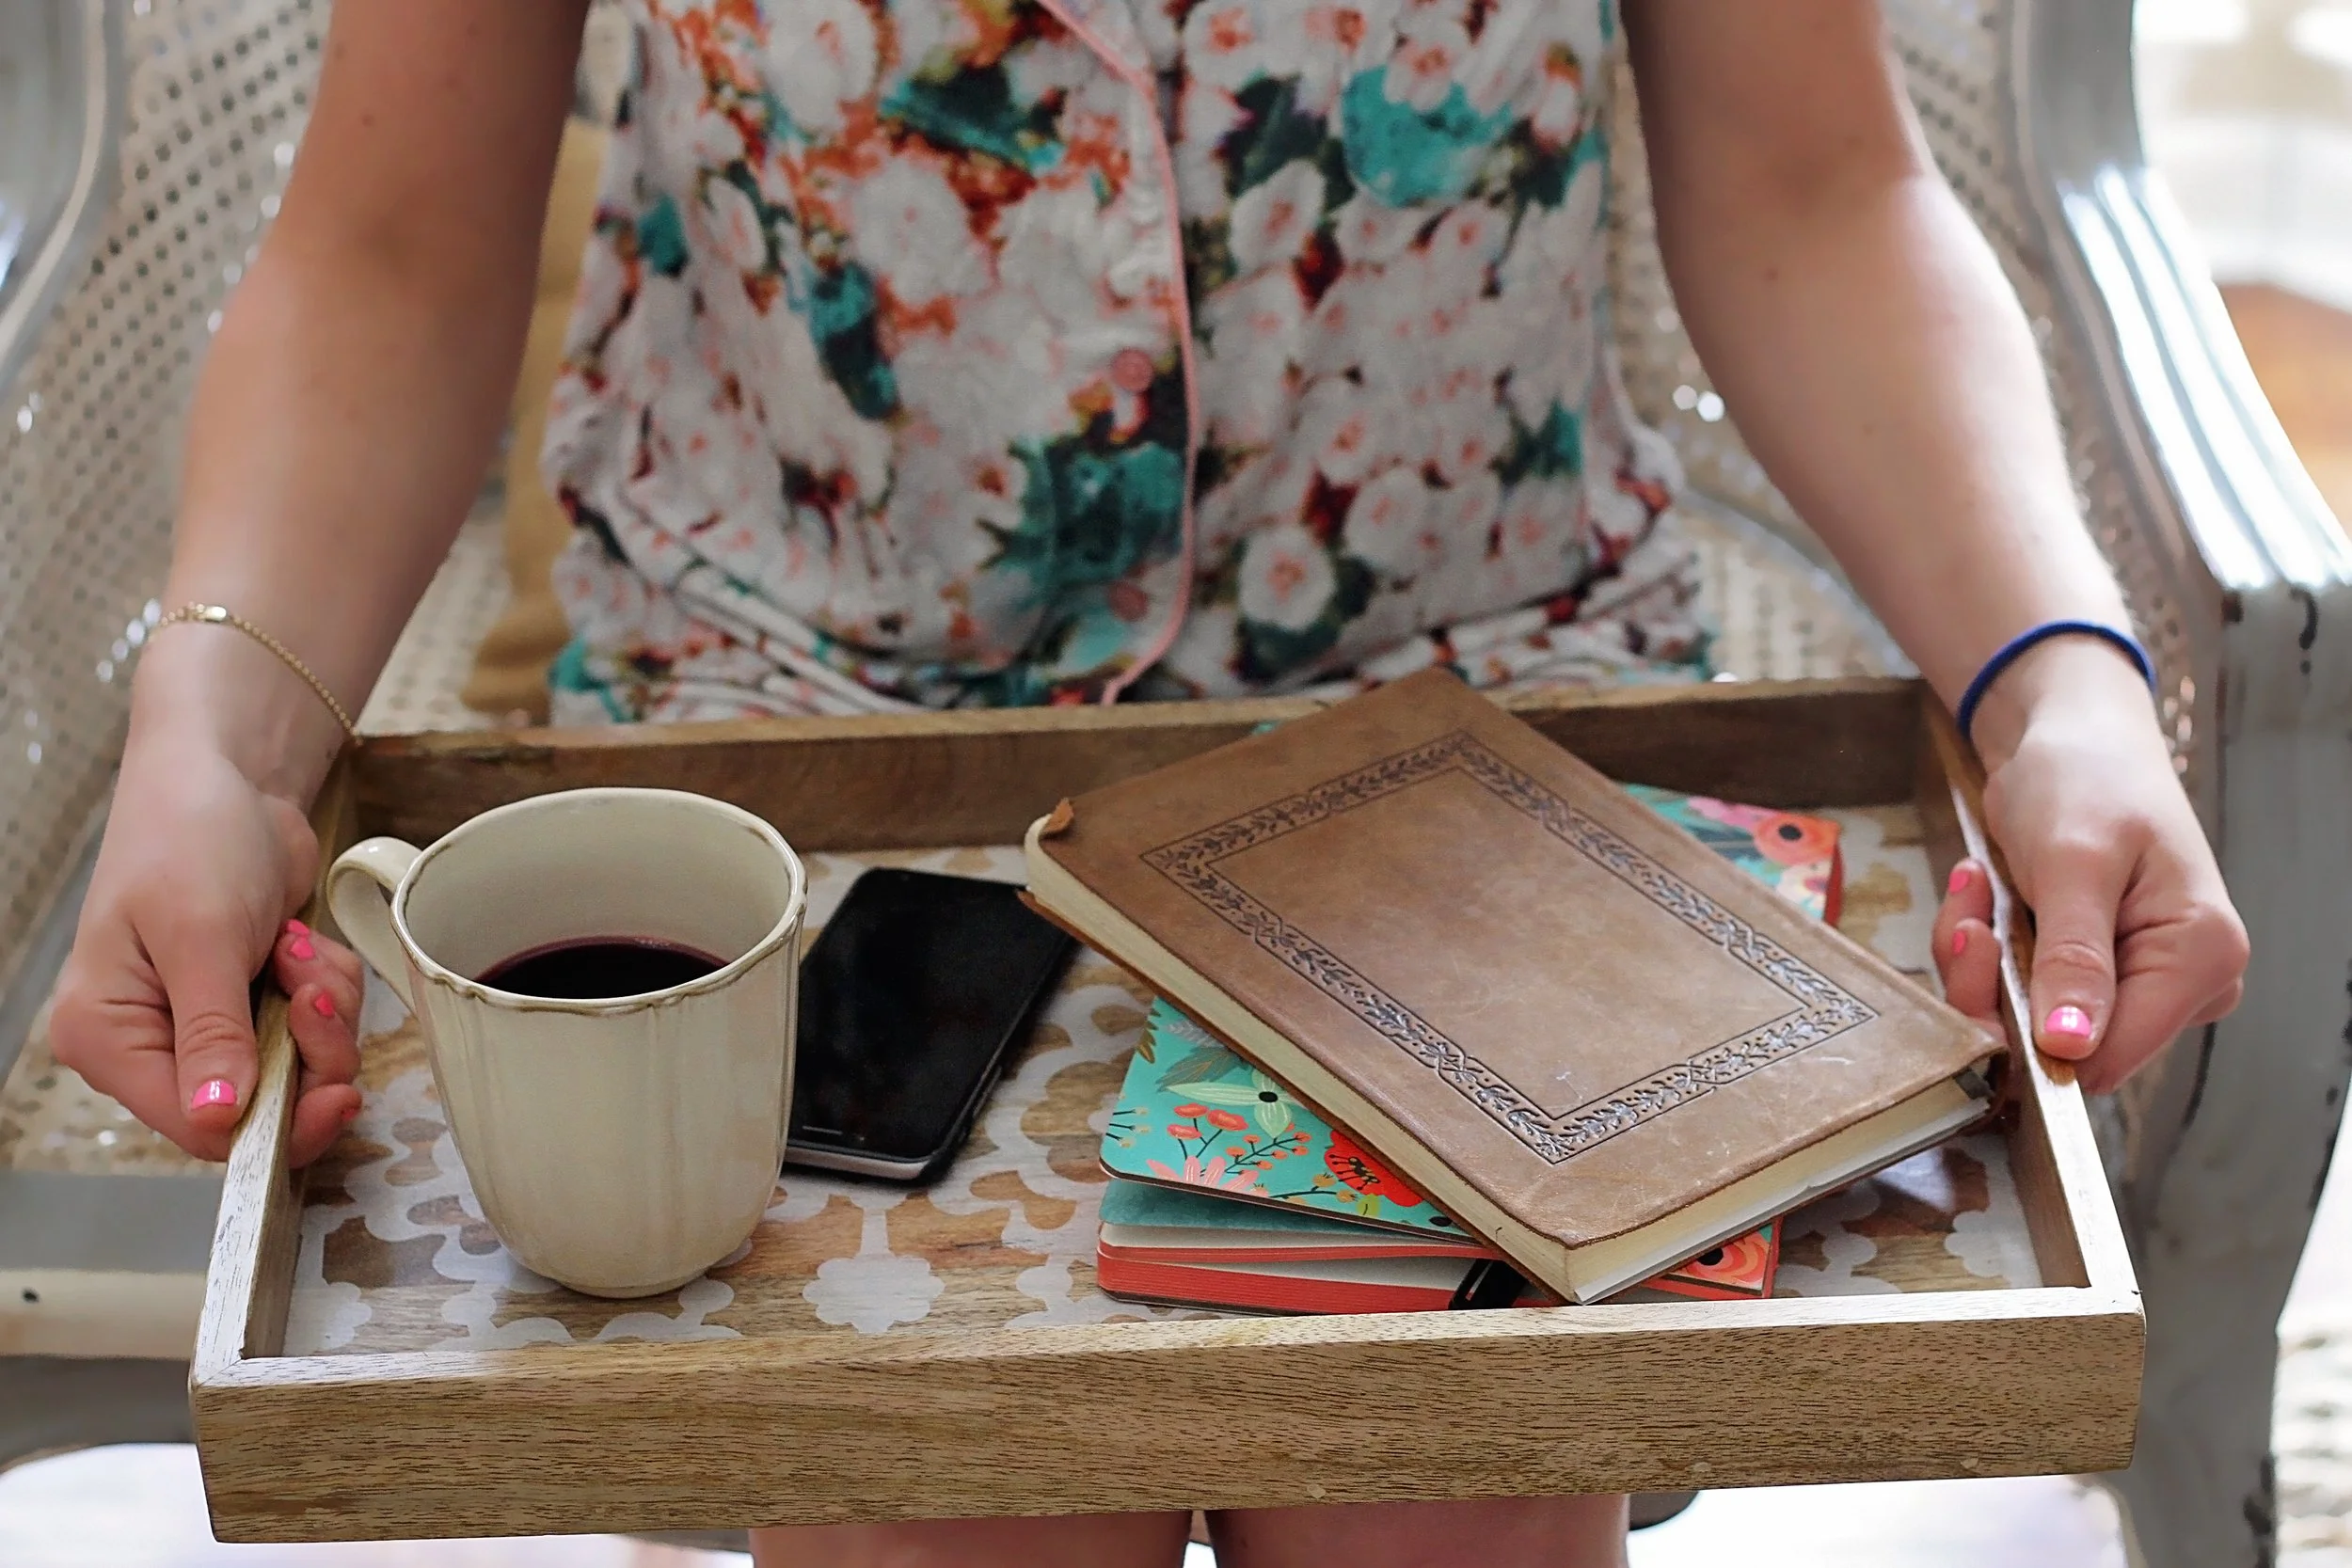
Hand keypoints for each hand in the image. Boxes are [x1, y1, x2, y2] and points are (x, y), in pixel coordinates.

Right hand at [50, 735, 366, 1165]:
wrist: (228, 775)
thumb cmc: (189, 836)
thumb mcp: (201, 935)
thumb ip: (213, 1032)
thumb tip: (218, 1119)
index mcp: (108, 1037)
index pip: (195, 1128)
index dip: (273, 1124)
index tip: (335, 1093)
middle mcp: (152, 1042)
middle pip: (259, 1106)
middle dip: (308, 1050)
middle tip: (313, 989)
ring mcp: (206, 1022)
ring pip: (299, 1066)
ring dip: (321, 1007)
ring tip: (294, 945)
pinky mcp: (253, 1000)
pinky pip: (317, 1027)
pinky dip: (326, 986)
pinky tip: (299, 939)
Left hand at [1934, 640, 2247, 1093]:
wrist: (2069, 735)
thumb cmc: (2086, 779)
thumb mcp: (2074, 863)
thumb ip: (2076, 959)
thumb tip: (2071, 1048)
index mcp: (2202, 959)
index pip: (2111, 1056)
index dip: (2033, 1035)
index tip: (1982, 957)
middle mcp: (2181, 984)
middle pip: (2064, 1046)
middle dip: (1995, 984)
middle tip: (1972, 912)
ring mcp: (2135, 980)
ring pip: (2028, 1020)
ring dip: (1980, 957)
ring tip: (1976, 886)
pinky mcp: (2091, 971)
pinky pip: (2017, 990)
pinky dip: (1983, 946)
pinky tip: (1980, 889)